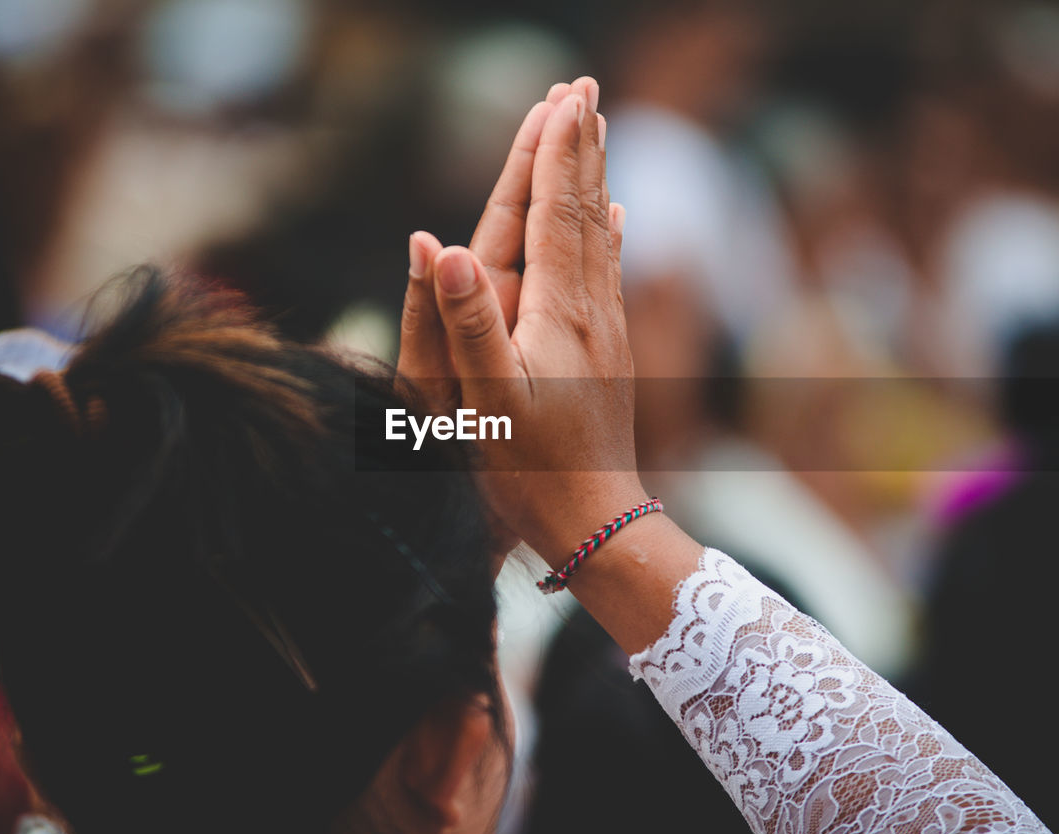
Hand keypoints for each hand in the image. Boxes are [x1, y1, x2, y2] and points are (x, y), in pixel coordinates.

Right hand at [401, 81, 646, 567]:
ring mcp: (606, 328)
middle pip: (586, 210)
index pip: (555, 213)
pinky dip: (612, 230)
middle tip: (582, 88)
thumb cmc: (529, 468)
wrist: (595, 518)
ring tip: (598, 129)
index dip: (553, 154)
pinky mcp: (610, 349)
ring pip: (604, 233)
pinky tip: (619, 214)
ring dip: (596, 176)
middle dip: (581, 146)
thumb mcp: (484, 400)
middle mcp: (591, 309)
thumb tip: (440, 244)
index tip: (559, 98)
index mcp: (557, 312)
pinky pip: (612, 270)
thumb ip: (464, 322)